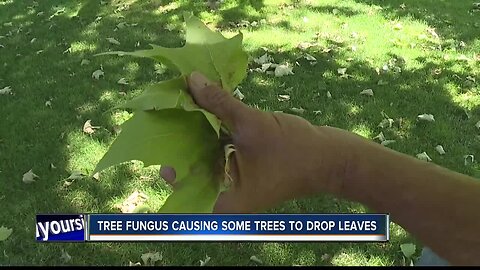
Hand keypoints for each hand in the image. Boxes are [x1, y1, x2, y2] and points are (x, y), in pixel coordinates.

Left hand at [162, 72, 350, 212]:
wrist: (332, 158)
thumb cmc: (294, 151)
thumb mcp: (252, 124)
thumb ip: (219, 103)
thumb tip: (191, 80)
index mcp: (220, 200)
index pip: (180, 179)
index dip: (168, 149)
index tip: (162, 121)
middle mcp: (222, 195)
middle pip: (190, 164)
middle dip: (182, 134)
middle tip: (170, 105)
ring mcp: (232, 181)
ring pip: (204, 153)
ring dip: (197, 128)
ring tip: (183, 101)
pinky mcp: (240, 167)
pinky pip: (218, 148)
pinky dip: (214, 130)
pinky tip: (205, 107)